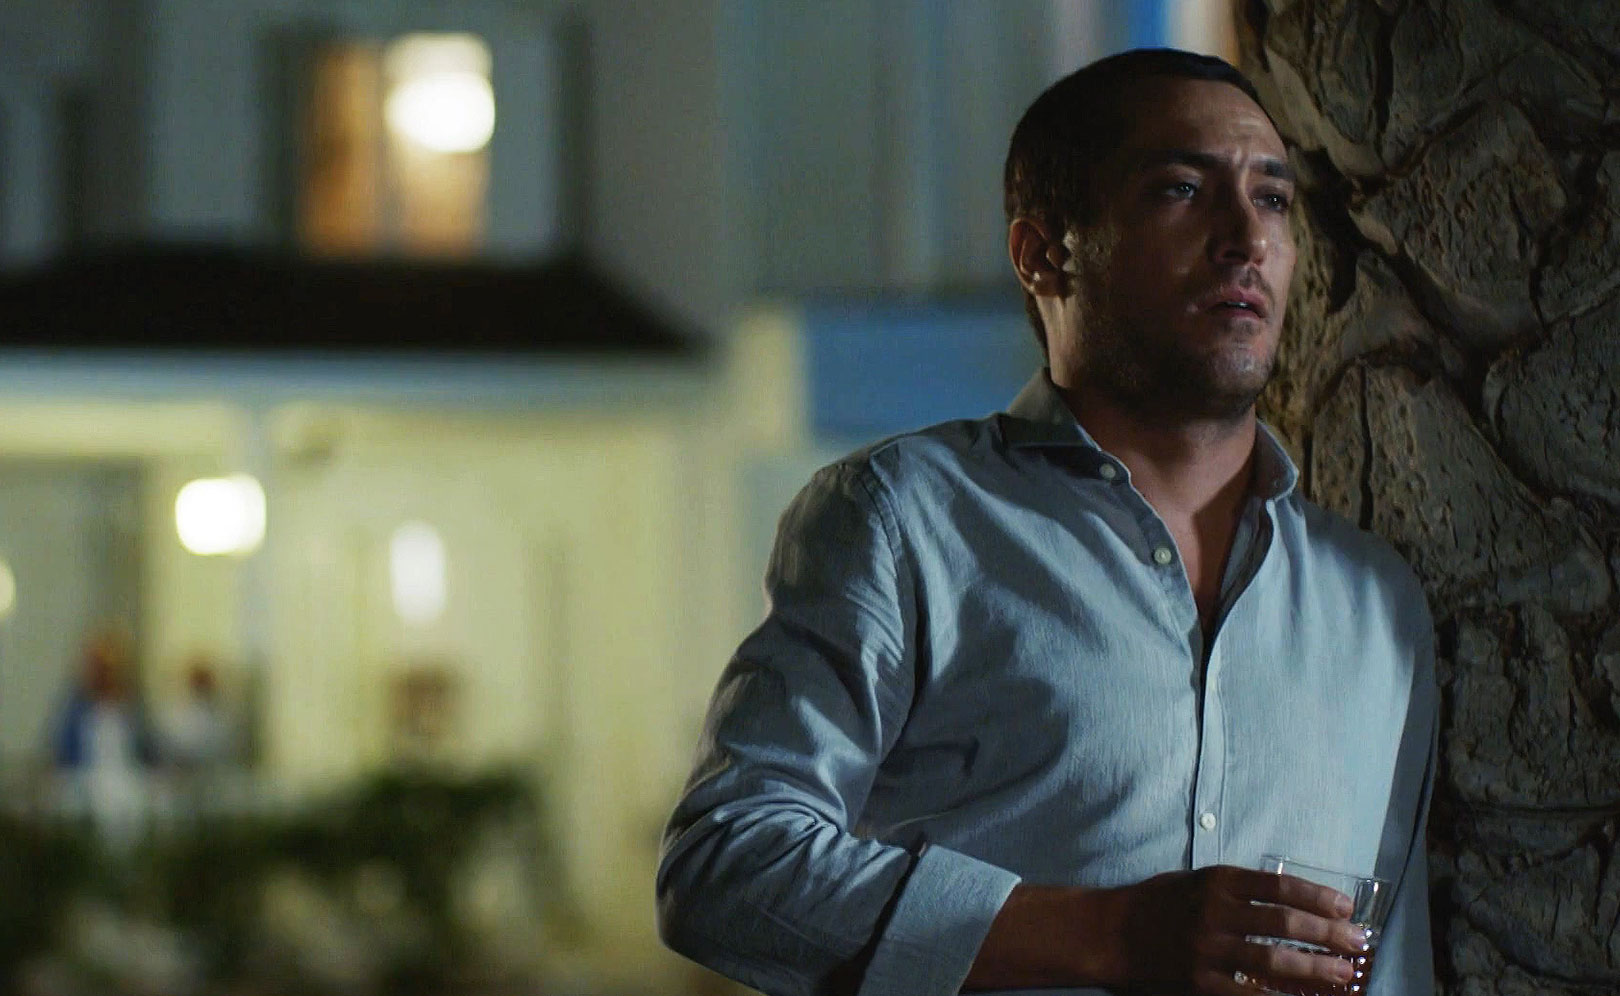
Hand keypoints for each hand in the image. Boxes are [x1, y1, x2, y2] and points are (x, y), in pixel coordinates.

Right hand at [1095, 865, 1370, 993]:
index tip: (1347, 908)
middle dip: (1329, 934)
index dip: (1318, 897)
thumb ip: (1237, 890)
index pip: (1280, 886)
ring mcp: (1208, 949)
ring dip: (1316, 968)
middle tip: (1359, 943)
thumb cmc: (1156, 904)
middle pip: (1285, 923)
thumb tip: (1293, 903)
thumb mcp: (1195, 881)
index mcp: (1216, 881)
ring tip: (1345, 975)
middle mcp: (1215, 912)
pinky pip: (1250, 994)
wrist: (1109, 934)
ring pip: (1274, 960)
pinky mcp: (1200, 982)